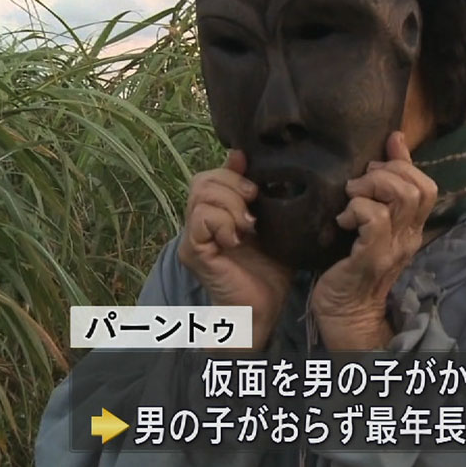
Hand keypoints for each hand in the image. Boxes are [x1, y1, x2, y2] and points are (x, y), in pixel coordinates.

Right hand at [178, 150, 292, 349]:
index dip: (231, 171)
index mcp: (215, 213)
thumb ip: (261, 193)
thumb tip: (245, 157)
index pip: (210, 175)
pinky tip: (237, 239)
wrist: (262, 309)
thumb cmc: (270, 270)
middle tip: (254, 204)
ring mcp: (192, 237)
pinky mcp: (193, 251)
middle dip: (233, 185)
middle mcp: (198, 223)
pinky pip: (201, 218)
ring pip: (201, 195)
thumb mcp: (273, 223)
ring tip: (248, 225)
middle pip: (202, 179)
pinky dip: (223, 222)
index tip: (254, 185)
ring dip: (231, 204)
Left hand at [310, 131, 437, 350]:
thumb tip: (396, 138)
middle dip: (384, 172)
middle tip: (358, 184)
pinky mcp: (373, 257)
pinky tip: (342, 222)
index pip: (427, 184)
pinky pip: (375, 218)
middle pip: (418, 187)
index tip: (375, 161)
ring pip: (402, 197)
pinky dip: (356, 210)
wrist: (346, 312)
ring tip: (351, 199)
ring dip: (371, 188)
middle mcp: (410, 236)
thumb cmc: (353, 263)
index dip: (402, 163)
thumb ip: (385, 185)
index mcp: (412, 227)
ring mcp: (394, 247)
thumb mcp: (373, 220)